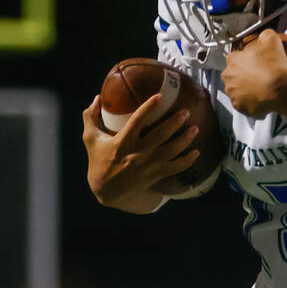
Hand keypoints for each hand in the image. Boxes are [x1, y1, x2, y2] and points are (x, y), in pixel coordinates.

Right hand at [82, 94, 200, 213]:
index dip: (149, 107)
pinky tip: (196, 153)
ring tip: (195, 129)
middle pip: (161, 135)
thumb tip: (97, 98)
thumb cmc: (98, 161)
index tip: (160, 96)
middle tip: (186, 112)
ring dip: (185, 140)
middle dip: (175, 122)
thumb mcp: (90, 139)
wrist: (107, 191)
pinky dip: (187, 161)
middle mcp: (138, 153)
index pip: (137, 120)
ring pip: (171, 151)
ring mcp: (149, 165)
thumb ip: (90, 117)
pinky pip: (175, 168)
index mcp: (122, 142)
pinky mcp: (155, 175)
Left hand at [222, 28, 286, 116]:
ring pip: (237, 91)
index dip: (246, 61)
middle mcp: (228, 76)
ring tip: (260, 90)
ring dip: (246, 90)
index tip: (255, 64)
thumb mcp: (271, 39)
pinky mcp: (239, 107)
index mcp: (233, 59)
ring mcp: (232, 93)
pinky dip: (250, 103)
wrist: (279, 89)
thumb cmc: (274, 64)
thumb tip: (263, 37)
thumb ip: (264, 36)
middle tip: (258, 77)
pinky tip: (261, 100)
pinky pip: (243, 105)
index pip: (235, 58)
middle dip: (243, 76)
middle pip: (233, 75)